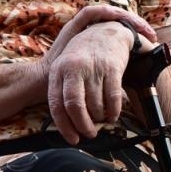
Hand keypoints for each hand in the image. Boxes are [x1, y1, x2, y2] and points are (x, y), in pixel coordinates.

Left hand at [45, 11, 153, 143]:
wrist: (106, 32)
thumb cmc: (84, 56)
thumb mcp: (66, 68)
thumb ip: (63, 91)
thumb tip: (68, 123)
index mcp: (59, 71)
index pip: (57, 105)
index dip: (65, 126)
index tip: (73, 139)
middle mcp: (74, 68)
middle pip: (75, 107)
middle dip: (83, 126)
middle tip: (90, 134)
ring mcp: (93, 67)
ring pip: (95, 105)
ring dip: (100, 119)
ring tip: (101, 120)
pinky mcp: (112, 67)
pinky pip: (113, 98)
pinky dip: (113, 111)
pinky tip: (113, 115)